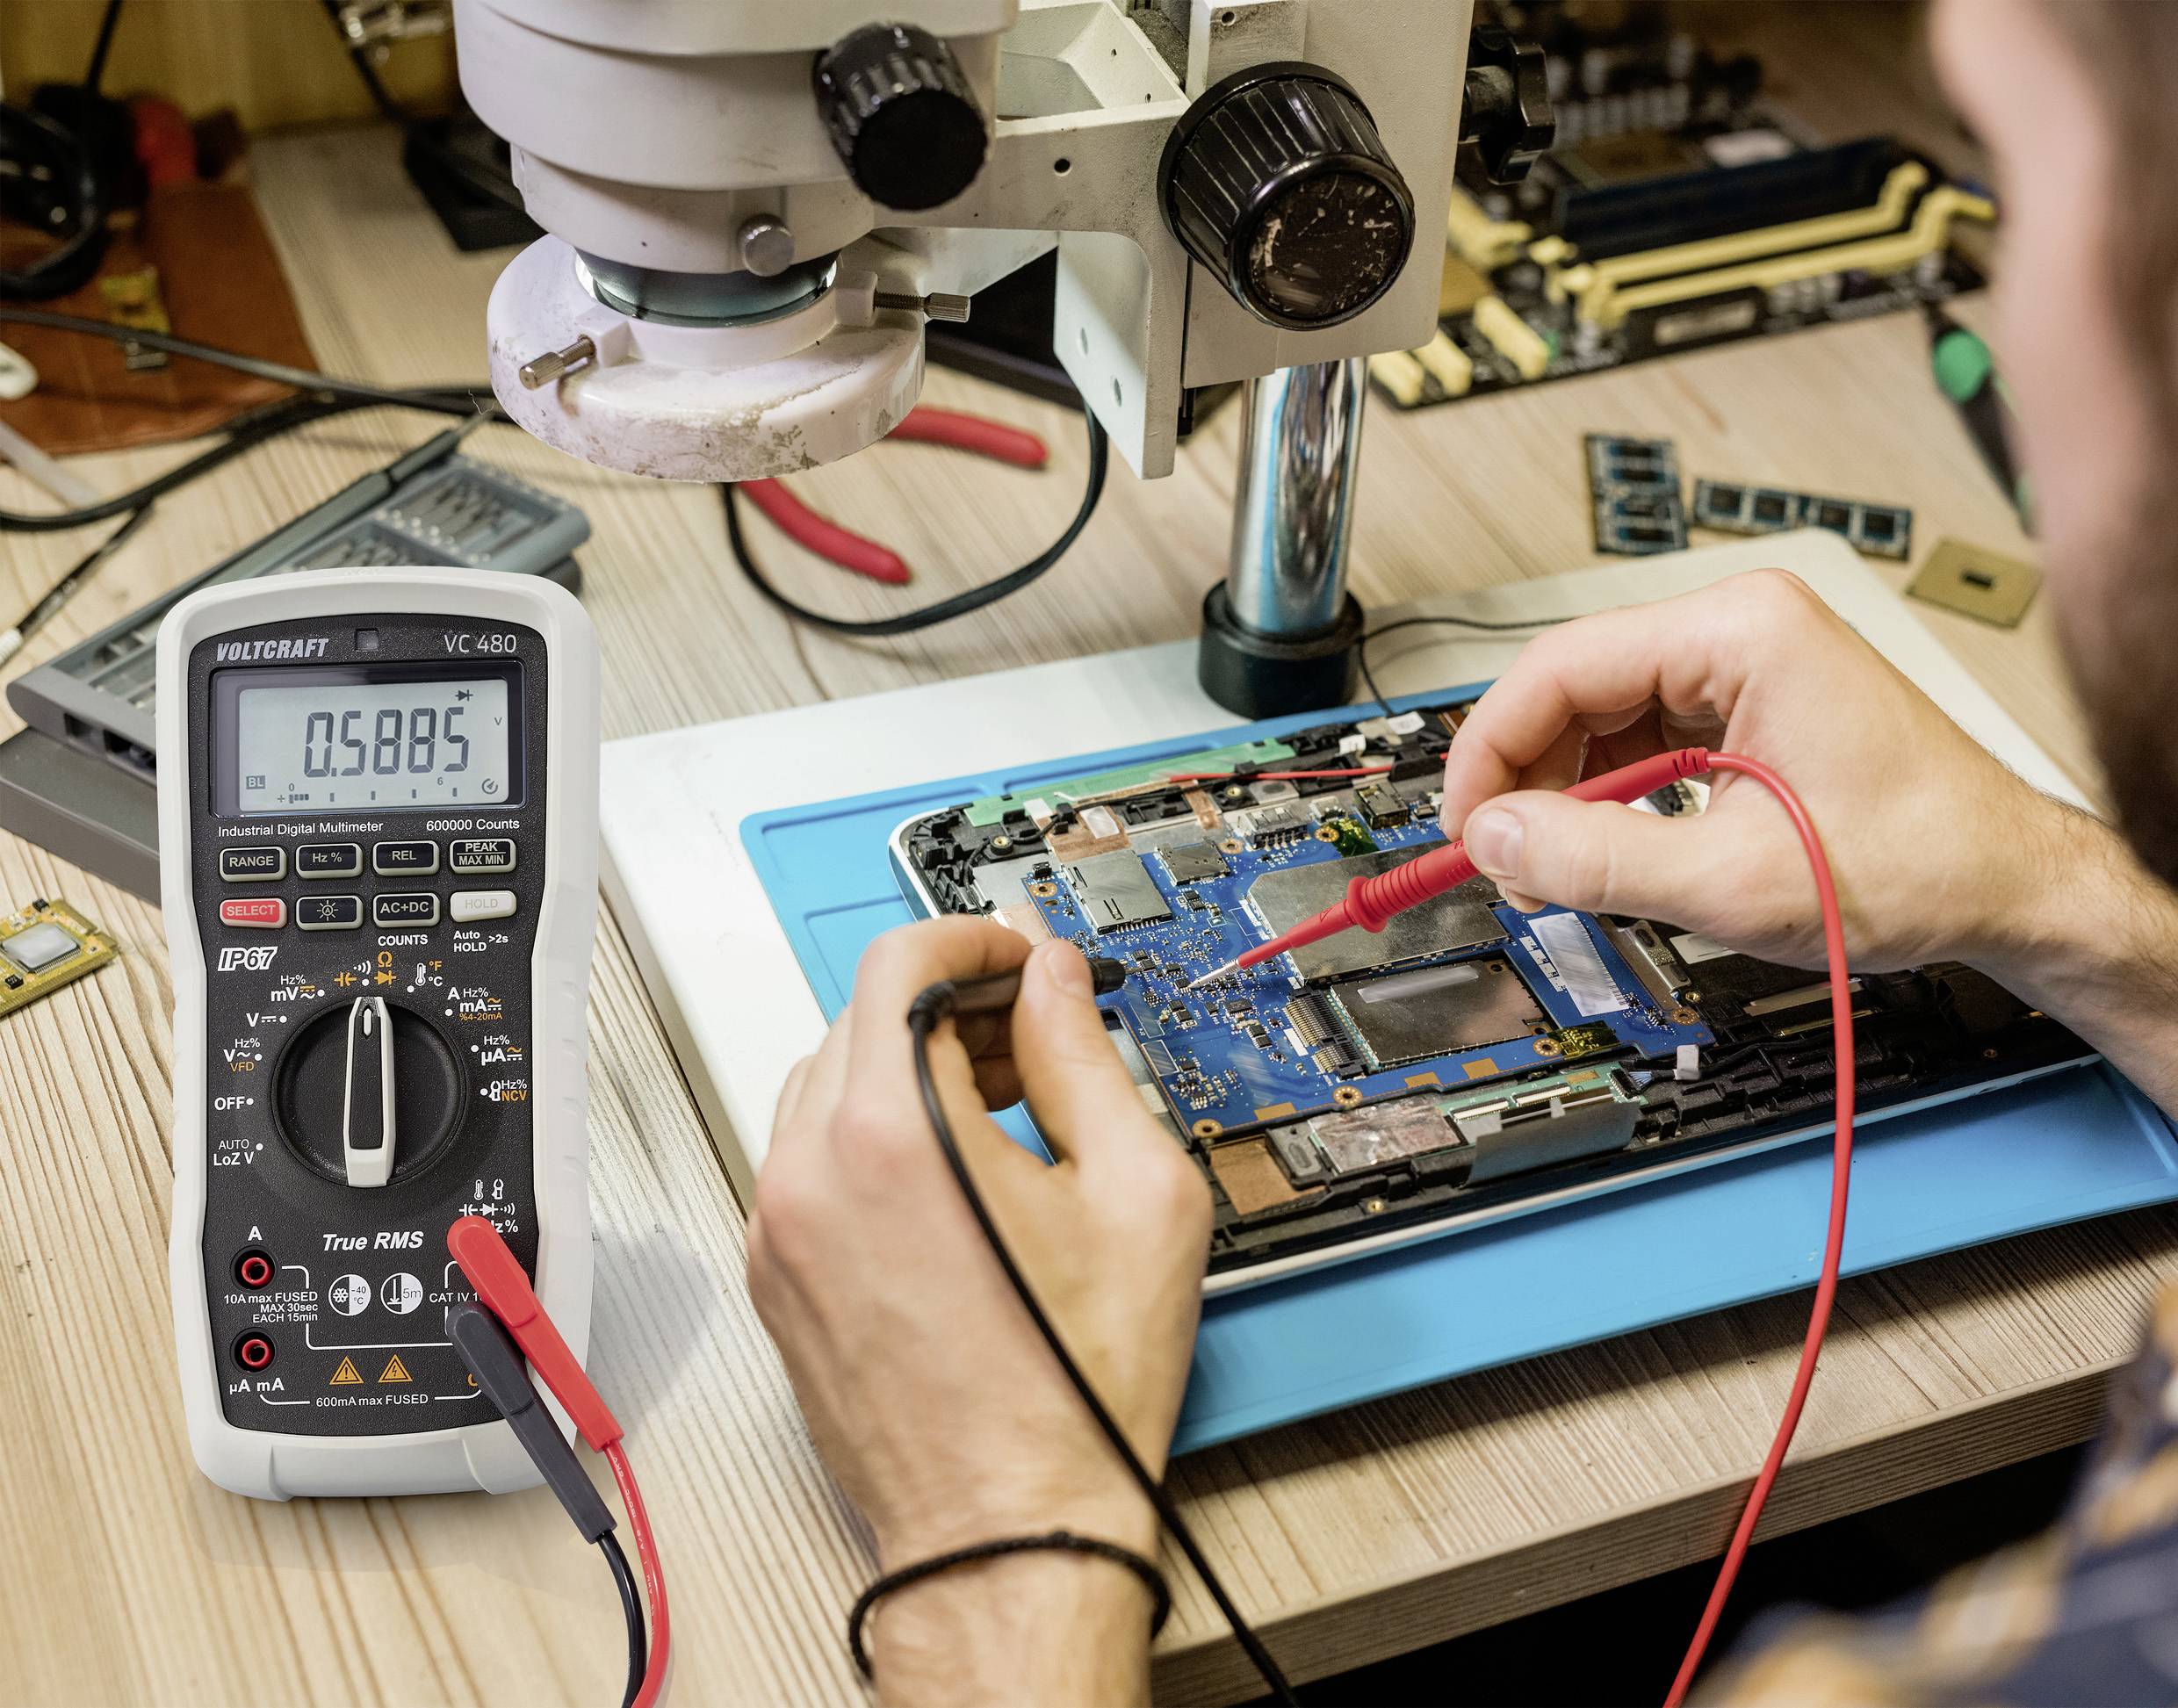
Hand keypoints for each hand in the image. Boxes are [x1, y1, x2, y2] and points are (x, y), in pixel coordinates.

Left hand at [749, 918, 1211, 1704]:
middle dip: (948, 1007)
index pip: (898, 965)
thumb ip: (1083, 1056)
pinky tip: (948, 1176)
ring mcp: (781, 1230)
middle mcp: (812, 1175)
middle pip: (860, 1020)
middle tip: (1030, 1034)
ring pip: (825, 1086)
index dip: (968, 939)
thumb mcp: (1133, 1191)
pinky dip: (867, 1137)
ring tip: (996, 1108)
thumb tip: (1053, 982)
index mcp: (893, 1137)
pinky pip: (806, 1158)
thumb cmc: (1072, 1391)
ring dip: (904, 1069)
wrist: (1008, 1527)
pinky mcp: (775, 1276)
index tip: (1015, 956)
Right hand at [1439, 569, 2070, 972]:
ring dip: (1566, 797)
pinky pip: (1645, 743)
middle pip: (1574, 689)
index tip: (1463, 824)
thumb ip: (1594, 858)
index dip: (1491, 751)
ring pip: (1603, 719)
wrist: (2016, 892)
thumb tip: (1493, 838)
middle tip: (1505, 863)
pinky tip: (1607, 853)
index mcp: (1741, 632)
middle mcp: (1741, 631)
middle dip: (1528, 781)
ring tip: (1556, 871)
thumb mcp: (1730, 879)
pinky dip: (1612, 801)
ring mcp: (1748, 668)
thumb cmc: (1923, 864)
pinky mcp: (1753, 710)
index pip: (1559, 668)